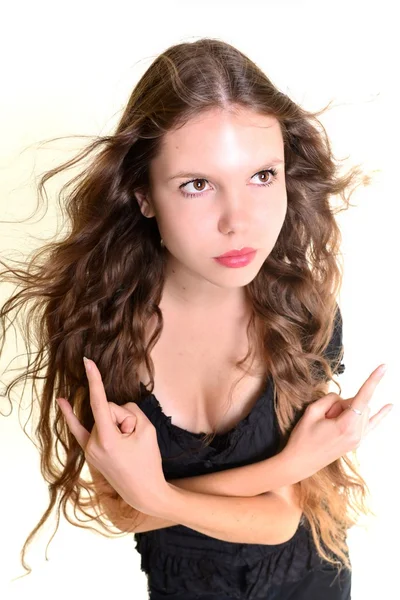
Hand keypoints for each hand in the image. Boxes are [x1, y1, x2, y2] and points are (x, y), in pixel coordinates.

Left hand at [56, 357, 168, 515]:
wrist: (144, 492)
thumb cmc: (148, 461)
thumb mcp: (147, 429)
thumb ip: (130, 411)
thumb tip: (116, 410)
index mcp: (106, 439)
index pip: (99, 402)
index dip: (94, 380)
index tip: (86, 361)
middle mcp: (92, 443)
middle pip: (108, 410)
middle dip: (124, 417)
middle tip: (134, 438)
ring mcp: (89, 448)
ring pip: (103, 418)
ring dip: (118, 425)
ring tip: (128, 446)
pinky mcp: (90, 451)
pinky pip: (78, 429)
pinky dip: (69, 415)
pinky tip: (62, 402)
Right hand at [282, 364, 392, 480]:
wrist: (299, 463)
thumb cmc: (302, 438)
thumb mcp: (311, 412)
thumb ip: (330, 400)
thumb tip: (341, 400)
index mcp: (346, 425)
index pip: (363, 397)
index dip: (373, 380)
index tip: (383, 367)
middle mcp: (357, 434)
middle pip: (359, 403)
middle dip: (344, 402)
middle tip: (325, 414)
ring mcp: (358, 439)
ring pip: (362, 411)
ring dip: (347, 410)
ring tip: (328, 422)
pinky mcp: (356, 442)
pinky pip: (371, 425)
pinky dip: (380, 415)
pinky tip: (389, 406)